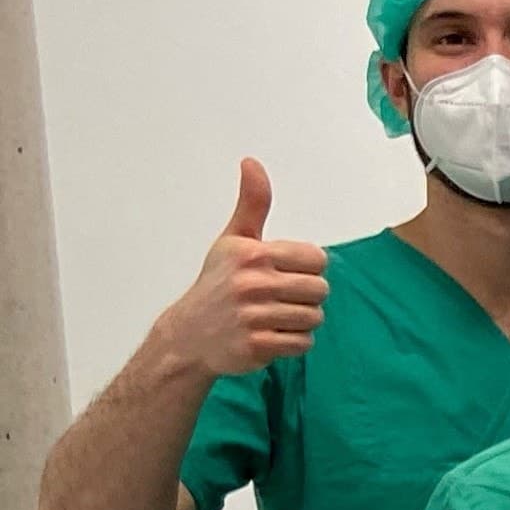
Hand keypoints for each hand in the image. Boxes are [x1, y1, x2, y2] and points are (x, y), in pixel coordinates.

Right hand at [163, 160, 327, 376]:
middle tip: (281, 297)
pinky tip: (272, 334)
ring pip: (314, 318)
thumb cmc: (216, 284)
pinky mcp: (258, 346)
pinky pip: (303, 343)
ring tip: (275, 316)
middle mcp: (252, 284)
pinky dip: (294, 342)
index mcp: (252, 254)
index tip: (286, 272)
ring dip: (301, 320)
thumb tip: (252, 163)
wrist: (190, 335)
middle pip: (320, 289)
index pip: (316, 259)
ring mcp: (254, 317)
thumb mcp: (233, 240)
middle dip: (306, 295)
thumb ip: (252, 204)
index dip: (307, 267)